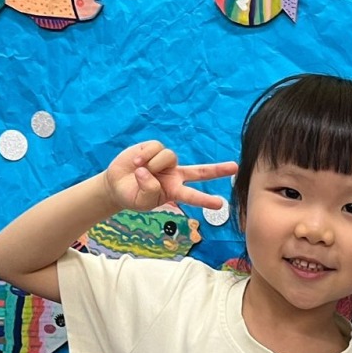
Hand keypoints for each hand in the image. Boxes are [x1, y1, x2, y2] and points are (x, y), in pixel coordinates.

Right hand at [102, 141, 238, 213]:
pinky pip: (155, 147)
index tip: (220, 204)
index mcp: (174, 191)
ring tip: (139, 170)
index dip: (205, 200)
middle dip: (218, 170)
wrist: (116, 185)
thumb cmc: (133, 196)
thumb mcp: (143, 201)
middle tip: (235, 167)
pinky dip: (145, 155)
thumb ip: (150, 190)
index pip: (193, 196)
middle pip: (201, 171)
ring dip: (153, 164)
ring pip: (169, 156)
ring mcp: (166, 162)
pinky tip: (136, 162)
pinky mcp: (154, 148)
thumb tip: (149, 172)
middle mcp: (175, 175)